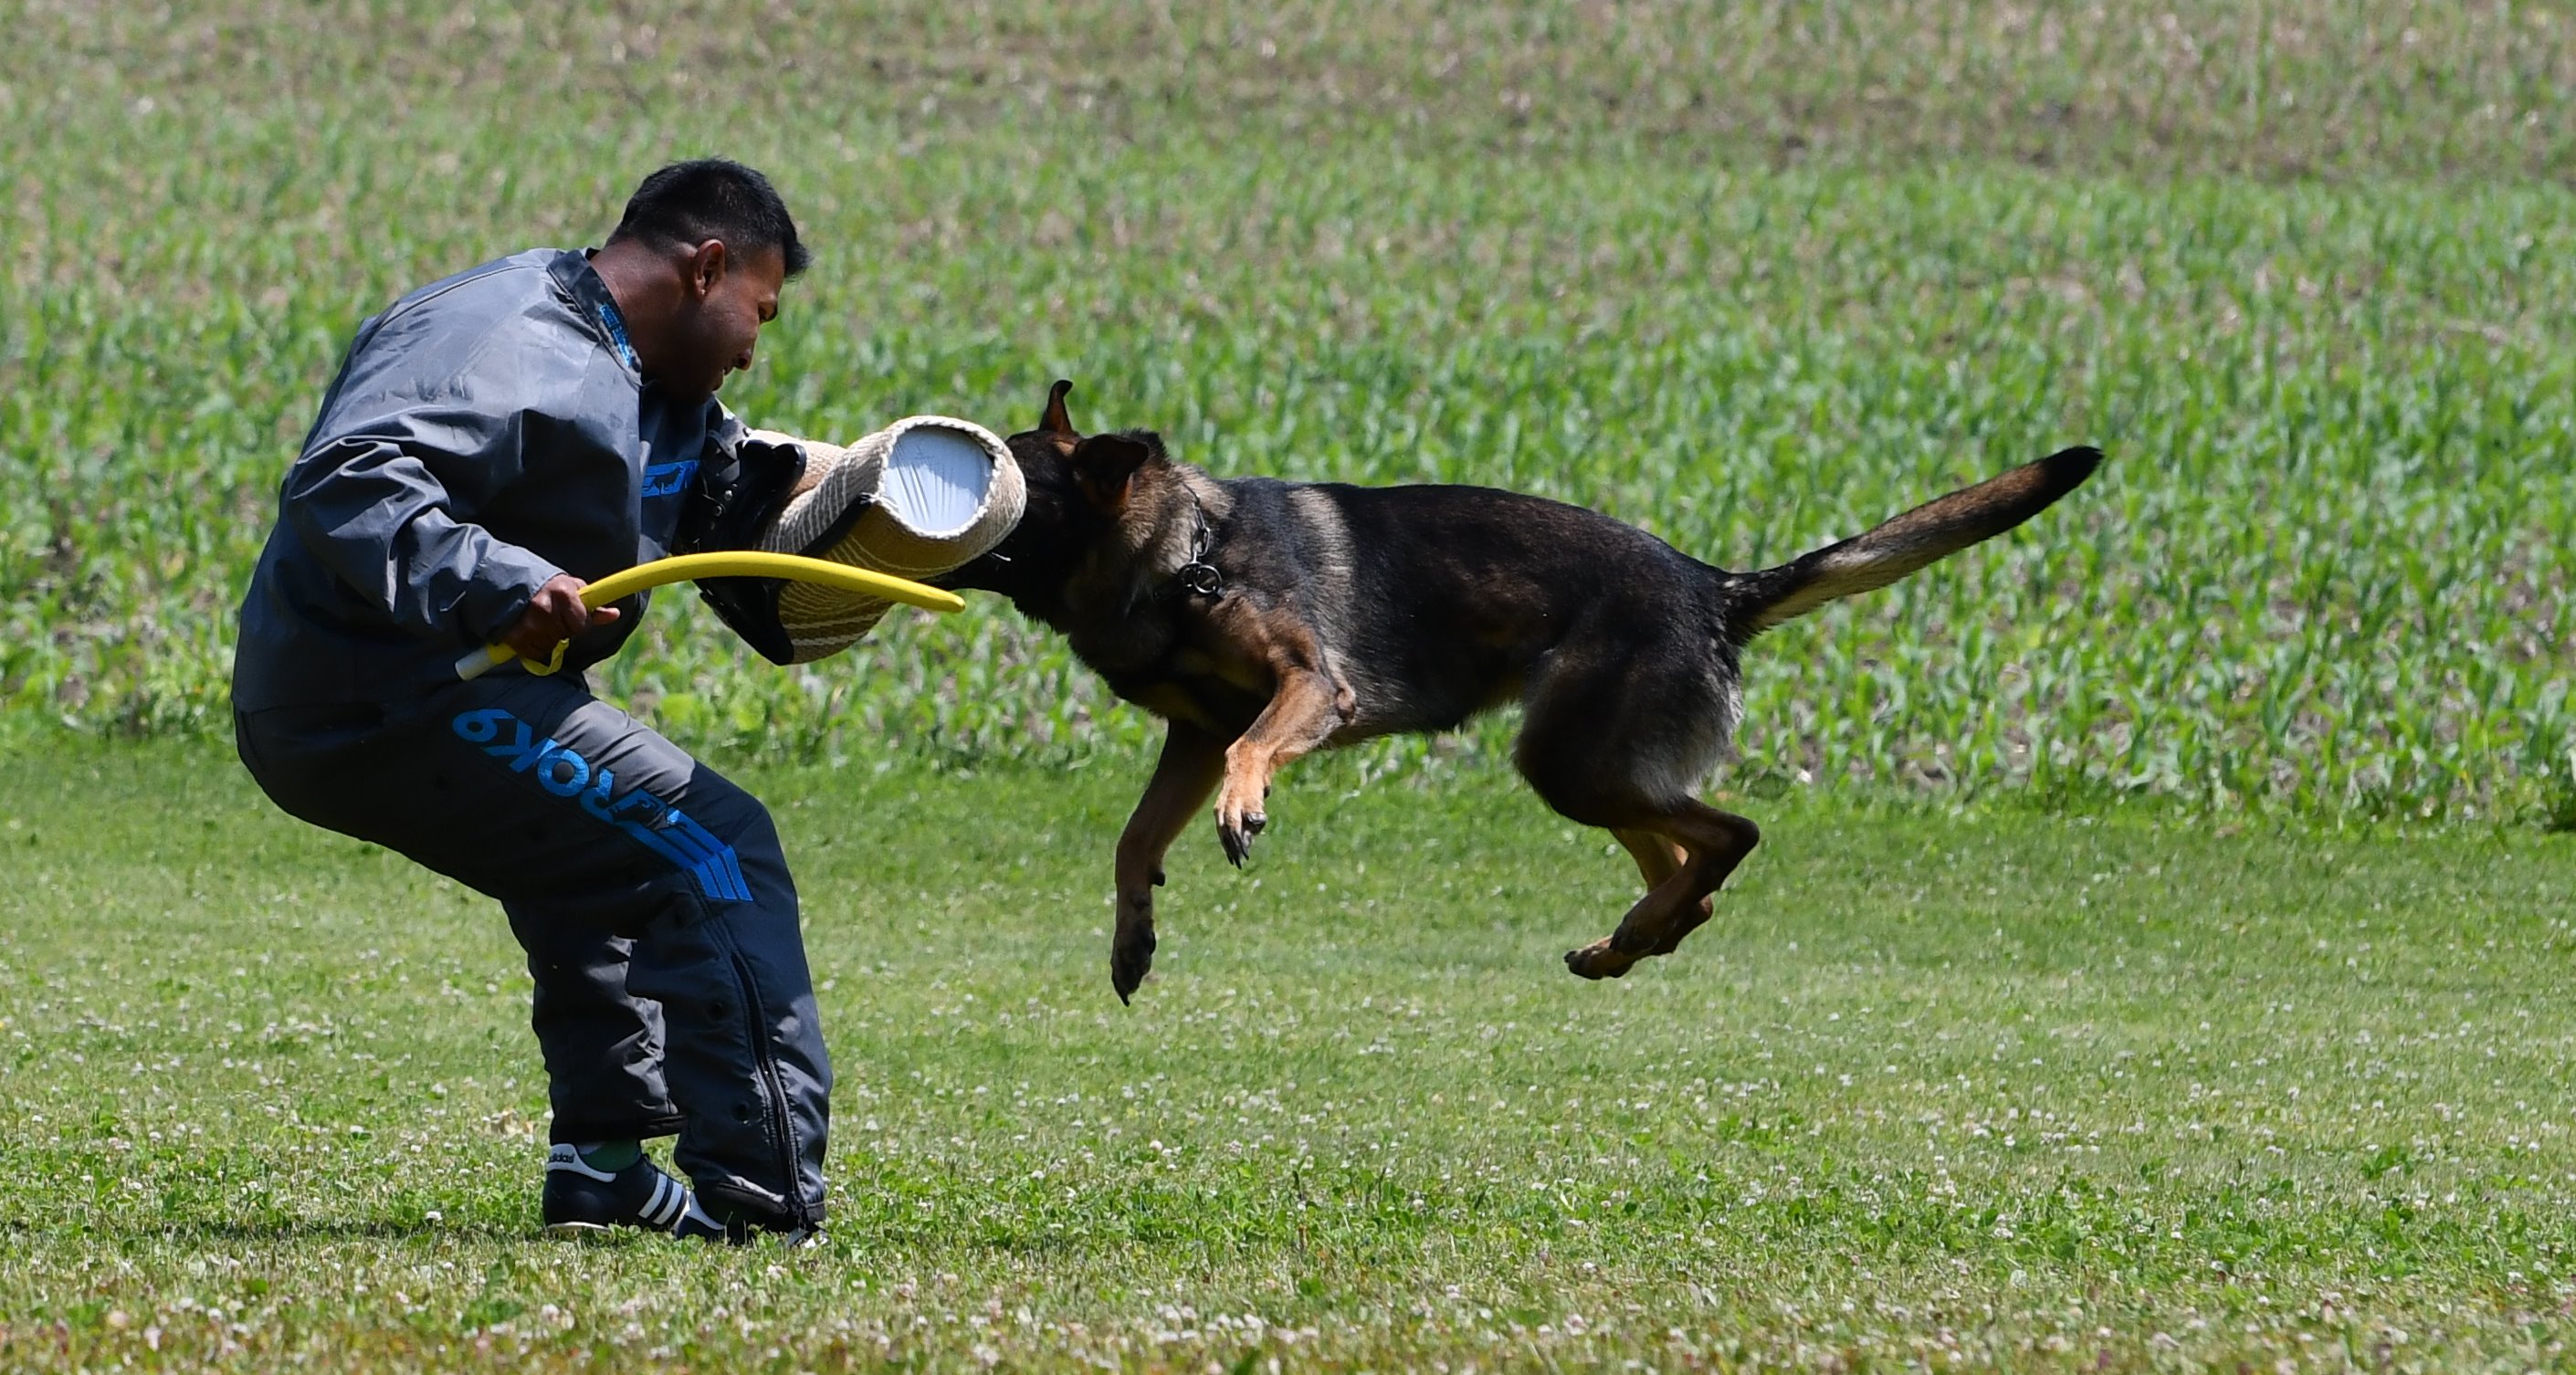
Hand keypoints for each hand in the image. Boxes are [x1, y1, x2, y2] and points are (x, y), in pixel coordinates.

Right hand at [501, 574, 619, 660]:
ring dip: (548, 640)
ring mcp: (529, 622)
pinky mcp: (515, 635)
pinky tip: (529, 633)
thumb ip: (593, 604)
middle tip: (552, 618)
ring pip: (550, 646)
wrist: (510, 582)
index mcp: (563, 593)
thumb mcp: (571, 589)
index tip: (571, 617)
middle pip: (566, 636)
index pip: (582, 624)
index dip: (579, 623)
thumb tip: (615, 614)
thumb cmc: (548, 587)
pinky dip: (533, 648)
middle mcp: (545, 607)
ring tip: (540, 624)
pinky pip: (533, 653)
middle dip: (562, 630)